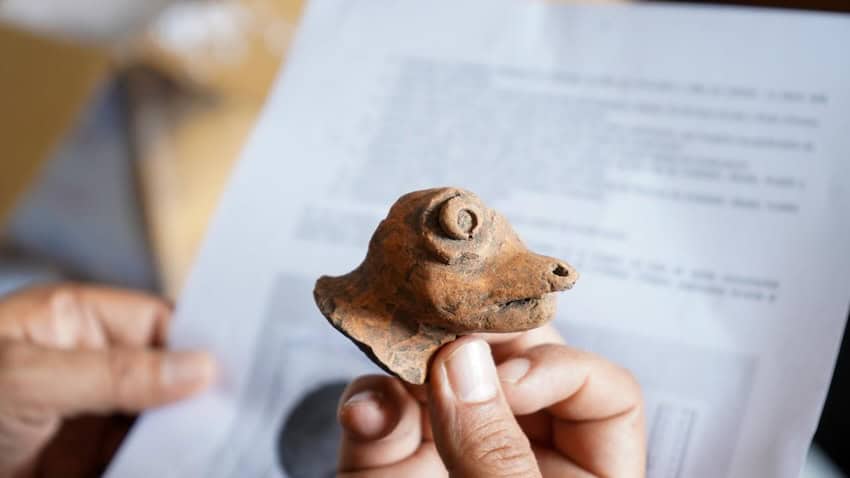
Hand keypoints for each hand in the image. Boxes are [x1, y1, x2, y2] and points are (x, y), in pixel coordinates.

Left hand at [0, 284, 214, 477]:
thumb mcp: (25, 378)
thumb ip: (113, 373)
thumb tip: (198, 368)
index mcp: (70, 321)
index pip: (156, 322)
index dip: (196, 345)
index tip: (235, 372)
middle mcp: (83, 364)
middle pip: (164, 374)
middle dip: (195, 394)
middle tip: (238, 414)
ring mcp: (83, 416)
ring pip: (156, 421)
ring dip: (182, 435)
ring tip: (220, 446)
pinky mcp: (81, 461)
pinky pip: (137, 459)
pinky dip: (161, 463)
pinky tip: (185, 464)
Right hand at [336, 325, 644, 476]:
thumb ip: (495, 451)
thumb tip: (463, 357)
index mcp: (579, 472)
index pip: (602, 390)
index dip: (559, 368)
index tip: (508, 380)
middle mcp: (517, 450)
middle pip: (511, 360)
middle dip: (477, 335)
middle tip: (448, 325)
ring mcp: (450, 452)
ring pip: (435, 374)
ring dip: (410, 355)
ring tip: (397, 347)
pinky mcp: (387, 463)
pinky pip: (375, 413)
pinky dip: (364, 404)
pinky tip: (364, 414)